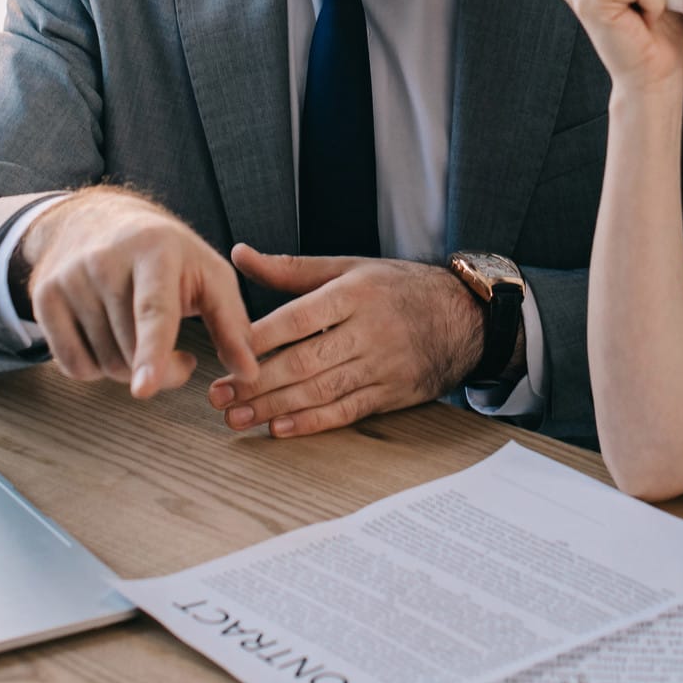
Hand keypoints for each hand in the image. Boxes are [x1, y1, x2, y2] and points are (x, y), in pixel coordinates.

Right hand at [17, 186, 257, 398]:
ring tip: (145, 342)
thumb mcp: (208, 273)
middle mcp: (105, 261)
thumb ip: (232, 323)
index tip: (147, 387)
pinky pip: (71, 365)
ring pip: (102, 364)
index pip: (153, 310)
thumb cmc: (166, 253)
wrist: (98, 219)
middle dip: (160, 371)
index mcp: (155, 250)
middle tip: (180, 358)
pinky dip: (96, 369)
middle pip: (129, 352)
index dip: (153, 353)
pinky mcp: (44, 297)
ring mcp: (69, 278)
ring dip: (130, 370)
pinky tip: (112, 341)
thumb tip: (249, 373)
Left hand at [208, 247, 487, 436]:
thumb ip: (292, 269)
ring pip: (322, 390)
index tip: (225, 350)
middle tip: (219, 395)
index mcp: (356, 293)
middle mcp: (370, 330)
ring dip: (275, 407)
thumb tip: (239, 254)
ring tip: (237, 417)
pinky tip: (280, 429)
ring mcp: (383, 365)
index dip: (261, 337)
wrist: (463, 318)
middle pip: (307, 360)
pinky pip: (347, 412)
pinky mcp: (392, 394)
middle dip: (258, 382)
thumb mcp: (350, 267)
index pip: (301, 317)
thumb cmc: (397, 288)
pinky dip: (312, 423)